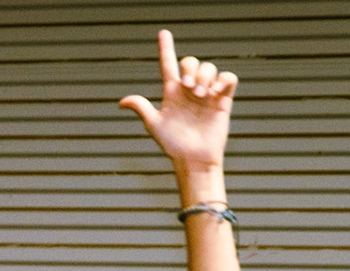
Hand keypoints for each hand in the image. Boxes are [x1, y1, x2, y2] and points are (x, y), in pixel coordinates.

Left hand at [119, 31, 237, 175]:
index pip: (168, 65)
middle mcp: (189, 90)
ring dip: (205, 76)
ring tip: (202, 94)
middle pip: (191, 62)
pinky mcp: (223, 100)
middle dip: (190, 68)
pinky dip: (223, 80)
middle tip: (189, 86)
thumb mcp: (154, 125)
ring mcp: (207, 94)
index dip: (166, 48)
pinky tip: (216, 92)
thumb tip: (121, 102)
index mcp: (172, 93)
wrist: (194, 159)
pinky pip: (229, 78)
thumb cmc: (173, 145)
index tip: (163, 33)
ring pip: (210, 67)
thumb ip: (141, 108)